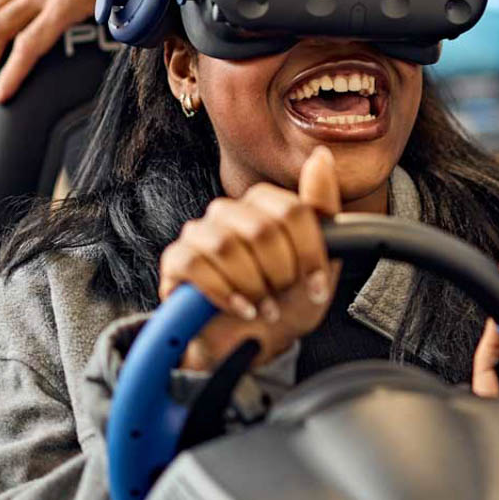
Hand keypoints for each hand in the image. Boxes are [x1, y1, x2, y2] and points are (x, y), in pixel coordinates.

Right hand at [156, 147, 342, 371]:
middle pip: (262, 229)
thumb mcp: (322, 261)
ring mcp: (199, 233)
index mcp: (264, 205)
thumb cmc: (286, 301)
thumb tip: (321, 155)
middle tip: (282, 295)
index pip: (292, 211)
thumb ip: (322, 207)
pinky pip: (195, 264)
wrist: (254, 344)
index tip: (316, 284)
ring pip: (227, 245)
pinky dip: (223, 293)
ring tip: (263, 307)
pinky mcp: (176, 261)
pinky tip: (240, 309)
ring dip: (253, 286)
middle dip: (280, 274)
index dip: (309, 254)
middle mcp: (229, 212)